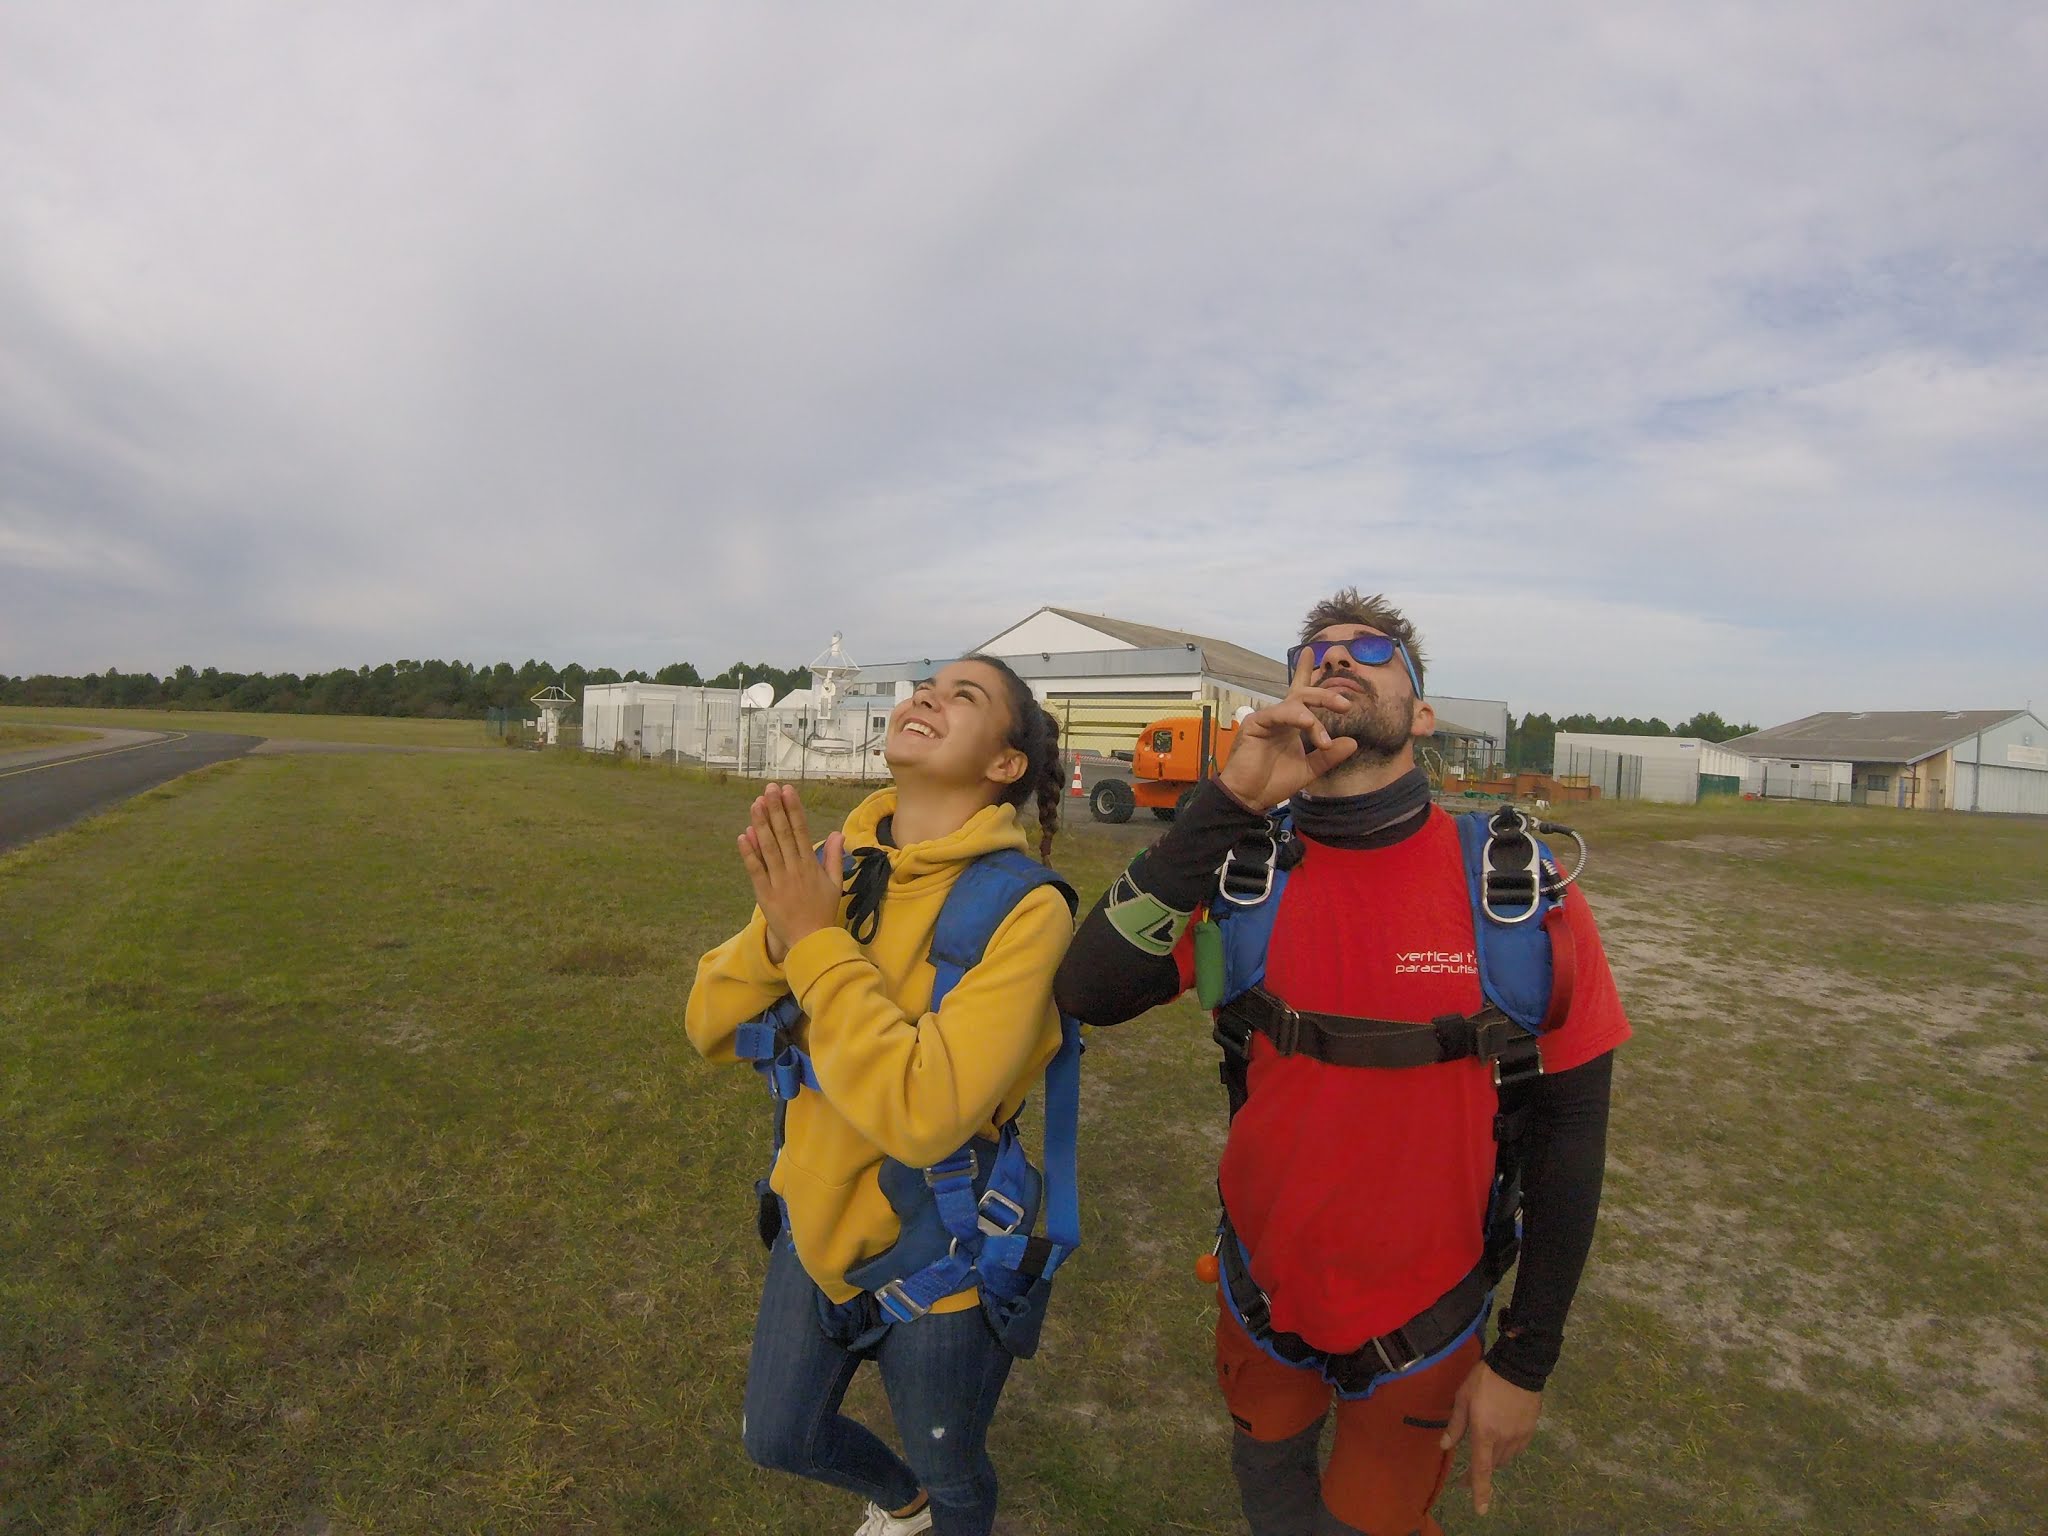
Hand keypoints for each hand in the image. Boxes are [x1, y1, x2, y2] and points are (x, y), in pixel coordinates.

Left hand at [737, 784, 844, 958]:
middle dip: (776, 809)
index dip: (793, 809)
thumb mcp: (835, 883)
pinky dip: (749, 853)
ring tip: (756, 804)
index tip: (787, 791)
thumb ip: (833, 857)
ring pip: (768, 848)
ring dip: (761, 824)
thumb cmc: (823, 911)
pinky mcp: (764, 893)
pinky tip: (744, 835)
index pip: (800, 830)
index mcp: (810, 865)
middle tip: (769, 788)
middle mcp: (794, 869)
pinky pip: (755, 870)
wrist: (811, 941)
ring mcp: (778, 881)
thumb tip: (837, 833)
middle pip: (783, 834)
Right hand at [1216, 648, 1360, 810]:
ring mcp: (1267, 718)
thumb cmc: (1273, 783)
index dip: (1306, 672)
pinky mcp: (1255, 723)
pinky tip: (1308, 725)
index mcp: (1291, 724)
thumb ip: (1329, 756)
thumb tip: (1353, 742)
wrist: (1249, 798)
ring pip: (1295, 703)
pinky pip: (1279, 713)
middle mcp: (1280, 718)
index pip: (1302, 694)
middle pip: (1304, 694)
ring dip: (1315, 716)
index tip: (1313, 652)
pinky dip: (1297, 718)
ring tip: (1324, 739)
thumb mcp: (1310, 769)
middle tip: (1345, 705)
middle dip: (1326, 695)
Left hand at [1440, 1359, 1541, 1517]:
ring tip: (1485, 1447)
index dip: (1479, 1491)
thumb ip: (1455, 1424)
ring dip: (1494, 1458)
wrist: (1518, 1366)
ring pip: (1505, 1458)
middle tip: (1468, 1472)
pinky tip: (1501, 1438)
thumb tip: (1444, 1446)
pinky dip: (1507, 1449)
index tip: (1481, 1510)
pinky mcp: (1530, 1430)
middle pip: (1492, 1465)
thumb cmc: (1485, 1379)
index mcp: (1484, 1433)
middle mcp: (1504, 1440)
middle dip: (1480, 1470)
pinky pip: (1517, 1448)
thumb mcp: (1463, 1397)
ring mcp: (1519, 1436)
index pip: (1481, 1469)